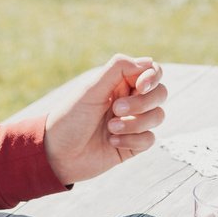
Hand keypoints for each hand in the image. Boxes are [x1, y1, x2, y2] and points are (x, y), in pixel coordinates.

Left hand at [44, 54, 165, 184]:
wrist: (57, 155)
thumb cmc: (69, 119)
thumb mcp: (90, 90)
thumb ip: (117, 70)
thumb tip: (148, 61)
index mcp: (119, 83)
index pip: (151, 71)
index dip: (152, 77)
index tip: (141, 86)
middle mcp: (130, 100)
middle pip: (160, 93)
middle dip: (142, 102)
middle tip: (116, 109)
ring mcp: (133, 123)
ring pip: (158, 116)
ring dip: (135, 123)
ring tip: (110, 128)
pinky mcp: (133, 144)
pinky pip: (150, 139)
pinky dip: (132, 140)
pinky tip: (112, 142)